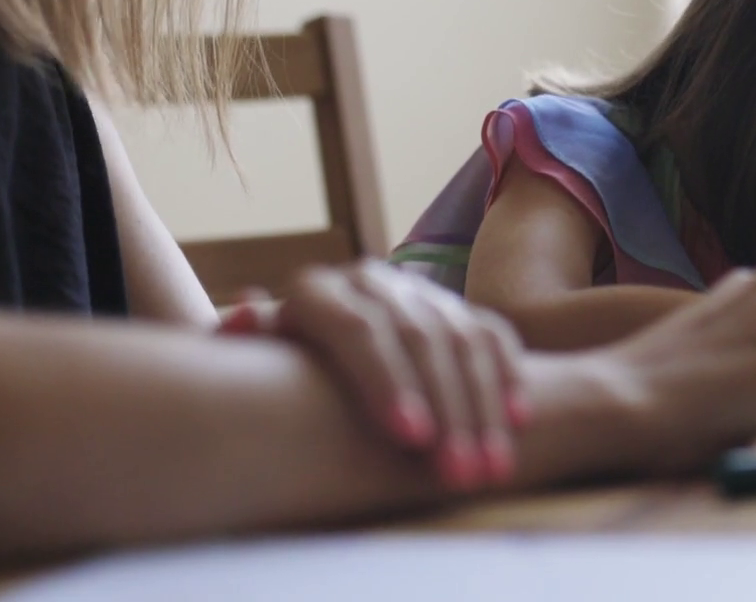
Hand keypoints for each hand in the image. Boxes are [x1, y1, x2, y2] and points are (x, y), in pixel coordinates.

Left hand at [241, 261, 528, 492]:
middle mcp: (371, 284)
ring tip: (489, 471)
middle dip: (444, 410)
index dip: (386, 382)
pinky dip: (507, 377)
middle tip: (454, 472)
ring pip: (462, 341)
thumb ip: (250, 343)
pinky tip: (518, 422)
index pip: (357, 330)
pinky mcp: (457, 311)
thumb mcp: (257, 360)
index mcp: (317, 293)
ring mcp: (419, 295)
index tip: (407, 437)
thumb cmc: (276, 377)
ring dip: (481, 409)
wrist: (317, 353)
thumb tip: (238, 314)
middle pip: (418, 340)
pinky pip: (493, 337)